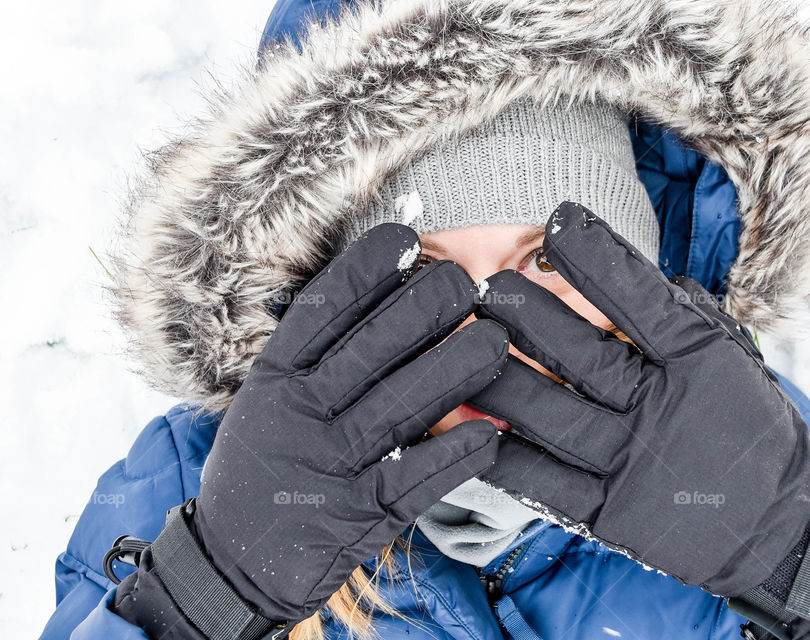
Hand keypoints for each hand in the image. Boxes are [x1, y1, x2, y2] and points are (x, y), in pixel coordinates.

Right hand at [192, 223, 508, 621]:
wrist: (232, 566)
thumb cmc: (265, 468)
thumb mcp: (268, 405)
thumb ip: (314, 362)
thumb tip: (385, 300)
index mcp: (273, 382)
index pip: (319, 315)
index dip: (364, 273)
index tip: (406, 240)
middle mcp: (296, 417)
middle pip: (366, 352)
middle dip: (421, 311)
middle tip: (465, 283)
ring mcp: (326, 468)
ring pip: (397, 409)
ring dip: (452, 372)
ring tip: (495, 341)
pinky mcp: (355, 520)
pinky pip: (411, 482)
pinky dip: (452, 458)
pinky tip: (489, 435)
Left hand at [470, 202, 809, 638]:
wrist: (780, 525)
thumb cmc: (750, 427)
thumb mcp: (732, 360)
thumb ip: (685, 316)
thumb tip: (636, 273)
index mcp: (700, 364)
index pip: (643, 301)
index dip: (599, 259)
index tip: (558, 221)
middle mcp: (662, 411)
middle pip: (583, 356)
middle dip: (529, 316)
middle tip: (487, 286)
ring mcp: (632, 465)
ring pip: (552, 418)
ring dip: (503, 380)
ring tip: (467, 347)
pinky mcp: (609, 515)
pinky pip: (544, 484)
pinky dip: (504, 457)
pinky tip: (470, 427)